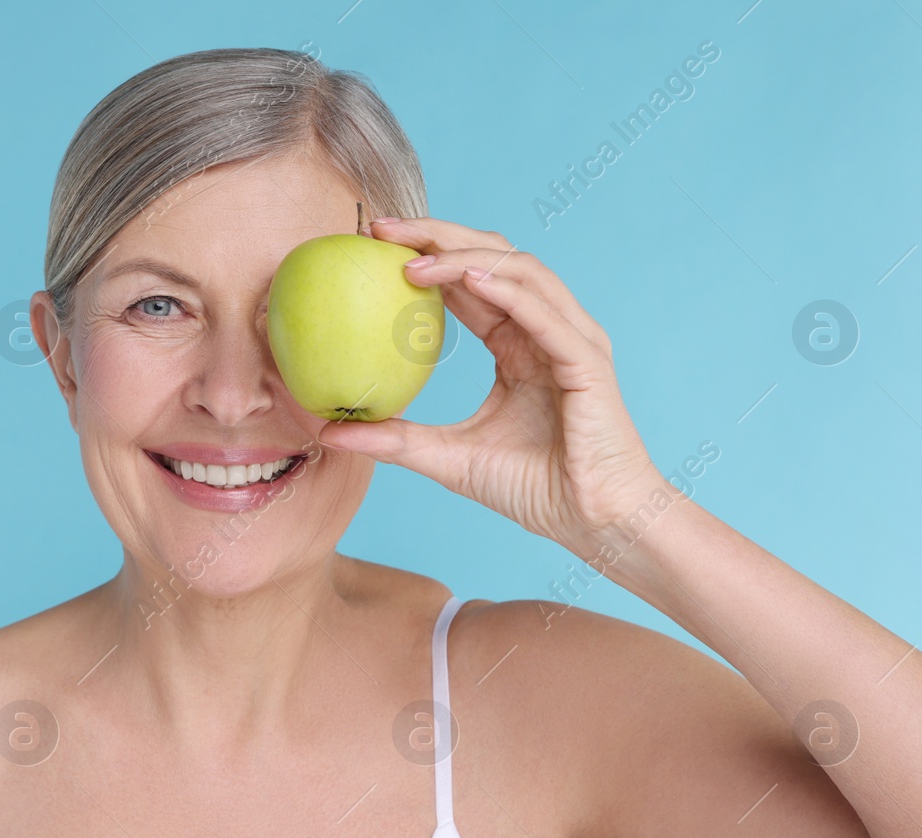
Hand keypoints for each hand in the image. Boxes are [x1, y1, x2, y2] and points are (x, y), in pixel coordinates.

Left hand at [316, 216, 667, 555]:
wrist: (593, 523)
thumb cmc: (534, 490)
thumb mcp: (447, 459)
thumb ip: (395, 440)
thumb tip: (328, 431)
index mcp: (519, 345)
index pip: (471, 280)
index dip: (427, 255)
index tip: (374, 245)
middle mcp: (547, 331)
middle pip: (493, 258)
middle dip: (438, 235)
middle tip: (382, 229)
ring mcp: (571, 340)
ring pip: (520, 271)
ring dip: (465, 255)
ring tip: (414, 255)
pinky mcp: (587, 362)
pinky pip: (545, 313)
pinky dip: (507, 289)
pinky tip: (468, 275)